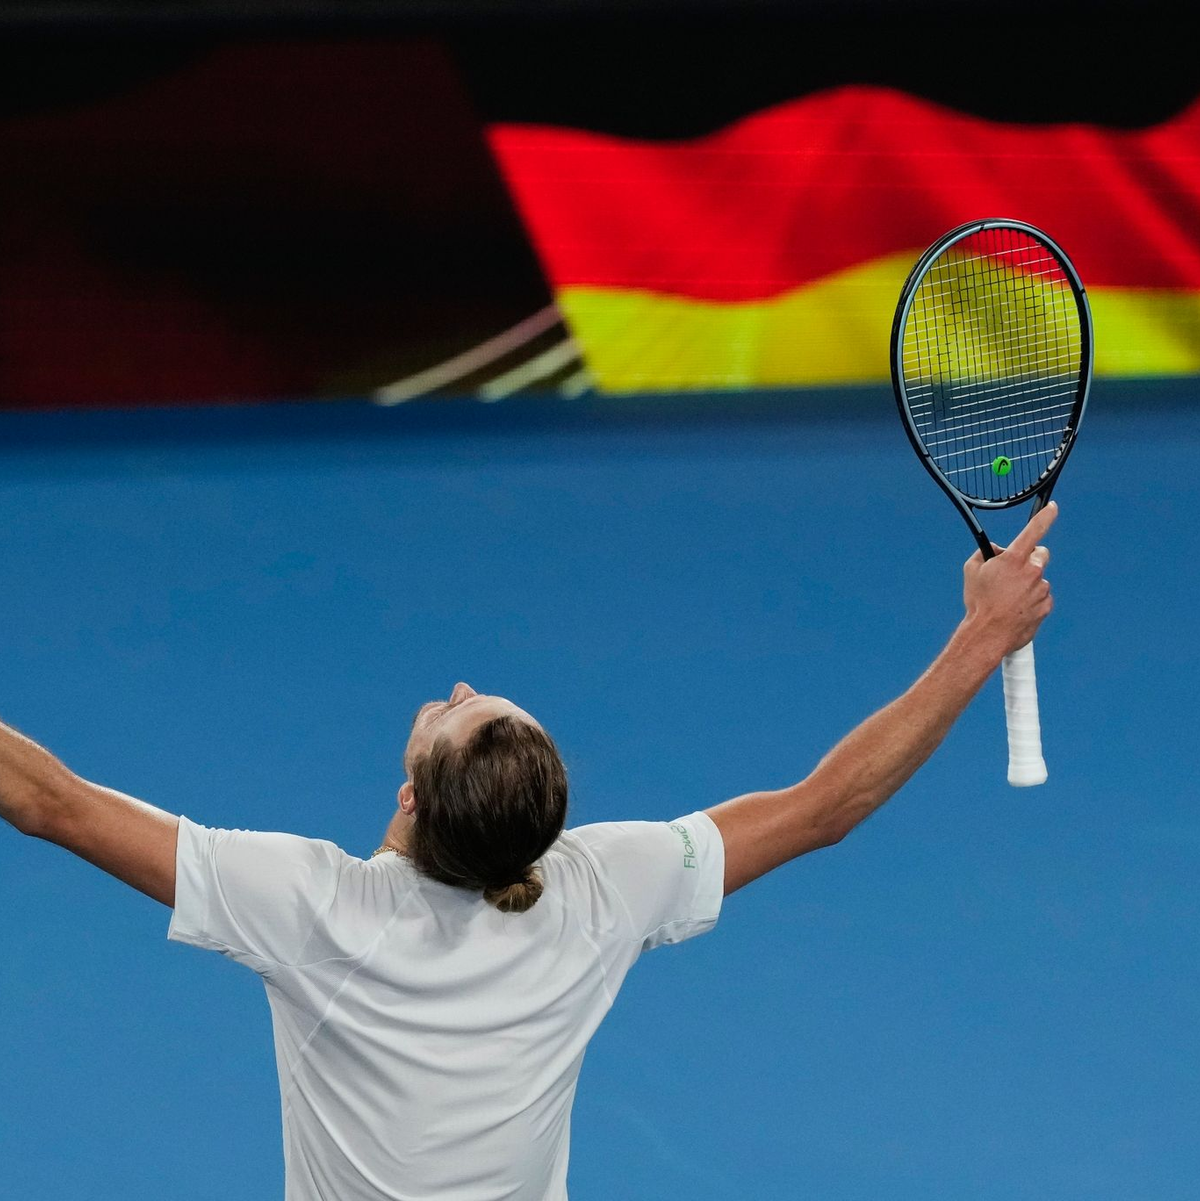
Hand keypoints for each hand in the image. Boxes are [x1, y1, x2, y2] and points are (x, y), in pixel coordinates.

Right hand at [962, 502, 1056, 659]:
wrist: (988, 634)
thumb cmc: (978, 602)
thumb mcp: (972, 571)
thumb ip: (985, 553)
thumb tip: (996, 549)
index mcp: (1014, 559)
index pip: (1034, 531)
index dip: (1045, 516)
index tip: (1053, 507)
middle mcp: (1032, 571)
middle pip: (1040, 554)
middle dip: (1030, 558)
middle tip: (1014, 571)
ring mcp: (1041, 589)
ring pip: (1038, 578)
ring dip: (1027, 584)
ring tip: (1008, 599)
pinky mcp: (1046, 605)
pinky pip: (1041, 597)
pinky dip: (1031, 600)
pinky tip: (1016, 609)